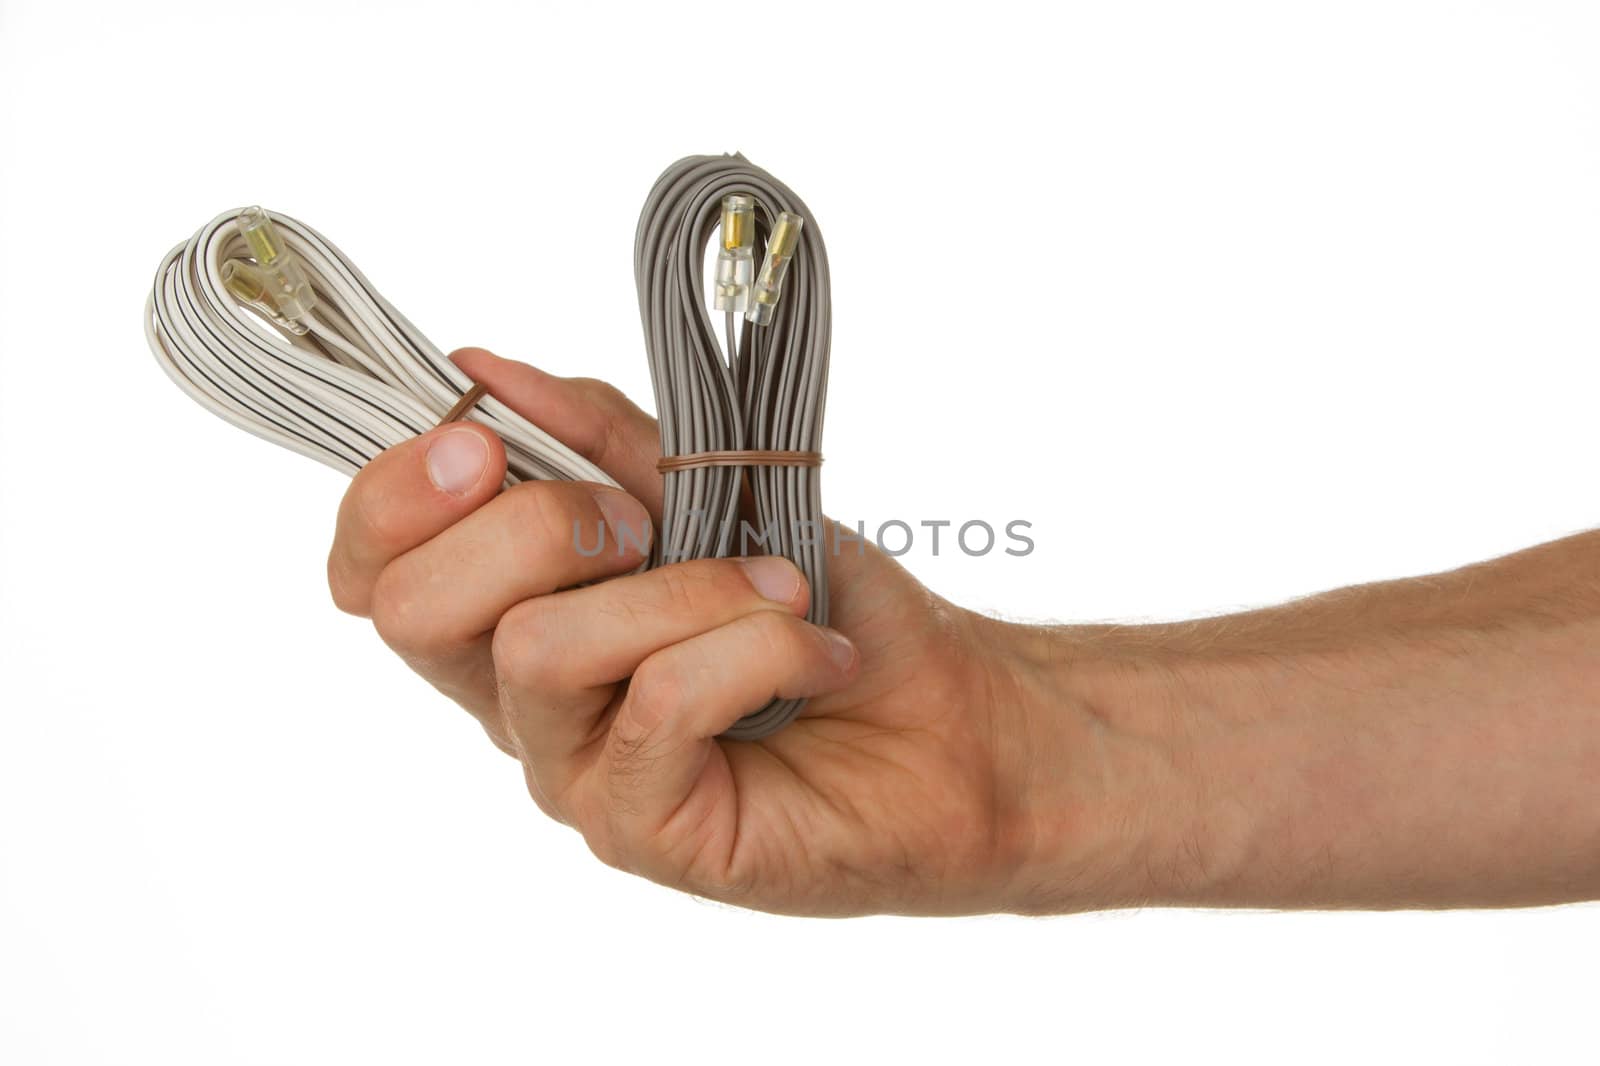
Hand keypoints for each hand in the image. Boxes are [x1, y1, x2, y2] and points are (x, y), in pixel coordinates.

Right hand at [325, 348, 1174, 915]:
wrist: (951, 714)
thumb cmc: (826, 604)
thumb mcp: (711, 490)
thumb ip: (596, 438)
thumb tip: (481, 368)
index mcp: (514, 612)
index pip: (372, 569)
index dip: (393, 494)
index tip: (480, 438)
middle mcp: (521, 701)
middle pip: (415, 608)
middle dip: (537, 524)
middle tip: (650, 522)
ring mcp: (574, 772)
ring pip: (544, 646)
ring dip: (685, 586)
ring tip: (780, 588)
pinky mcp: (642, 829)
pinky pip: (658, 702)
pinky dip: (755, 645)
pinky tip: (816, 656)